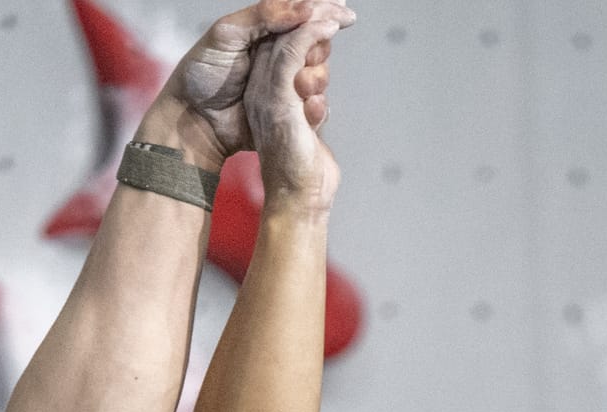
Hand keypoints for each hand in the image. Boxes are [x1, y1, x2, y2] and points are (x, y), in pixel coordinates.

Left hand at [142, 1, 355, 167]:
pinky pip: (312, 102)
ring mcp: (284, 80)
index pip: (302, 11)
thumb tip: (306, 7)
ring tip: (303, 80)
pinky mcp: (287, 107)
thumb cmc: (201, 74)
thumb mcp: (226, 34)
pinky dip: (316, 100)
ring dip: (318, 72)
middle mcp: (278, 51)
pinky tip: (309, 100)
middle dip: (321, 42)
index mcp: (265, 27)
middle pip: (317, 38)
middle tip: (312, 52)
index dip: (324, 9)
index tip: (342, 13)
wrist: (193, 121)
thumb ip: (265, 15)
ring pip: (319, 69)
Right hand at [246, 12, 345, 207]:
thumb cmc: (305, 170)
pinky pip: (292, 52)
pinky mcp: (279, 97)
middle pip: (285, 37)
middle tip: (343, 7)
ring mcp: (269, 92)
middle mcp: (264, 90)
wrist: (299, 197)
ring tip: (342, 15)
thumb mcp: (307, 129)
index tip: (334, 13)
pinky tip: (331, 24)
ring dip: (319, 21)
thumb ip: (308, 107)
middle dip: (316, 15)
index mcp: (268, 95)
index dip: (308, 26)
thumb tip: (317, 98)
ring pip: (290, 40)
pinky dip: (311, 32)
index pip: (283, 48)